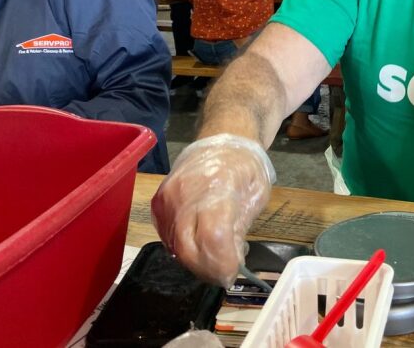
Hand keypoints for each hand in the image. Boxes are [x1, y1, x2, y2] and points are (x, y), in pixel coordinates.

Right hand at [151, 134, 275, 287]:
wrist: (222, 139)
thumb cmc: (246, 167)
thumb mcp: (256, 196)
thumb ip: (240, 228)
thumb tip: (229, 262)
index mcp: (217, 188)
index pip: (213, 238)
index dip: (222, 263)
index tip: (232, 273)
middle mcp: (186, 193)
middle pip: (187, 249)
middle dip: (207, 270)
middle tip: (223, 273)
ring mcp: (167, 198)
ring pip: (175, 247)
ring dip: (196, 261)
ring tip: (216, 255)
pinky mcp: (157, 203)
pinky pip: (168, 237)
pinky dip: (184, 248)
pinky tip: (200, 243)